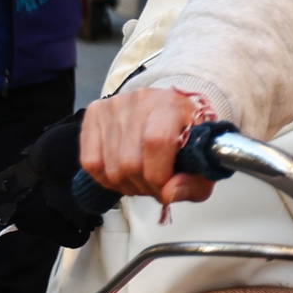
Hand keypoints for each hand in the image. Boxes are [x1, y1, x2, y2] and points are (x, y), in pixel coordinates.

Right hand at [80, 87, 216, 204]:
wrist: (170, 112)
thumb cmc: (186, 137)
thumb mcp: (202, 163)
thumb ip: (194, 184)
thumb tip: (168, 193)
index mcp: (172, 105)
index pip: (156, 142)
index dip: (158, 176)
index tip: (165, 188)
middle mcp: (140, 99)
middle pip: (129, 162)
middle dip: (143, 186)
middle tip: (155, 185)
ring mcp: (114, 105)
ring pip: (110, 167)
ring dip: (126, 185)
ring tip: (141, 177)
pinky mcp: (95, 113)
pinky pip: (90, 162)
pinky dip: (105, 178)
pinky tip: (121, 173)